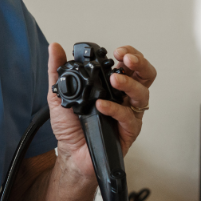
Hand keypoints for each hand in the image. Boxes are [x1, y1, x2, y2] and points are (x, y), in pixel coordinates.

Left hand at [47, 43, 157, 179]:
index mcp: (112, 86)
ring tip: (114, 80)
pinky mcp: (128, 131)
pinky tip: (102, 105)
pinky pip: (128, 117)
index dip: (129, 54)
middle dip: (139, 63)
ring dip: (129, 84)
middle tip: (126, 59)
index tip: (117, 51)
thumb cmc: (70, 126)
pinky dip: (115, 109)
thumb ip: (58, 70)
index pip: (129, 64)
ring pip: (142, 94)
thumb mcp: (59, 94)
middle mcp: (124, 97)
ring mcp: (129, 114)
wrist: (70, 153)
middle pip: (145, 75)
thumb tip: (54, 47)